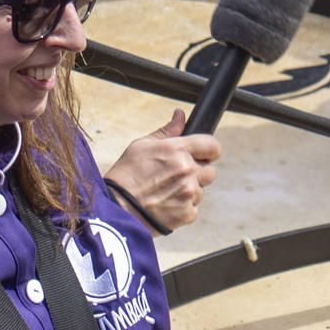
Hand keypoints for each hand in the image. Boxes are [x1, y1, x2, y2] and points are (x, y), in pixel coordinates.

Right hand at [106, 108, 219, 230]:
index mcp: (178, 150)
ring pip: (200, 191)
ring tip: (165, 193)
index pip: (212, 146)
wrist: (117, 208)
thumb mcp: (142, 146)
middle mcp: (187, 170)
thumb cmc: (126, 175)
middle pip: (209, 171)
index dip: (208, 150)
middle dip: (197, 173)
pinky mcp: (187, 214)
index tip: (202, 154)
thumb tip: (180, 115)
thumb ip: (167, 131)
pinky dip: (182, 208)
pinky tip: (165, 205)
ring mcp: (189, 193)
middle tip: (176, 176)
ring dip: (188, 192)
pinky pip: (193, 208)